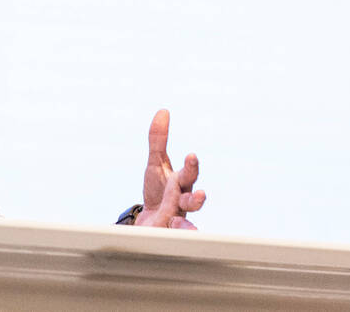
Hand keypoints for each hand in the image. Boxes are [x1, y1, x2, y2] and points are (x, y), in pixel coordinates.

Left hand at [133, 109, 205, 228]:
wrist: (151, 221)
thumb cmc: (158, 190)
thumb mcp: (155, 164)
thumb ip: (158, 140)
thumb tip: (163, 111)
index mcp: (180, 183)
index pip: (188, 173)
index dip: (191, 165)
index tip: (191, 155)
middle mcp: (183, 202)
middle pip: (192, 200)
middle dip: (195, 197)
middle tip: (199, 195)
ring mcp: (176, 220)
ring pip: (186, 222)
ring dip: (186, 222)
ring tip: (176, 221)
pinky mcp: (166, 235)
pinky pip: (171, 239)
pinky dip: (172, 238)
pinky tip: (170, 236)